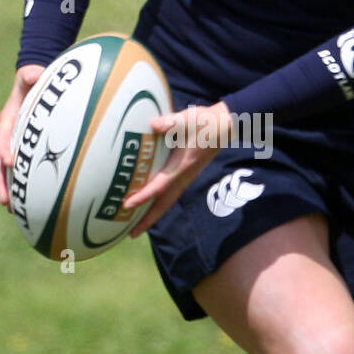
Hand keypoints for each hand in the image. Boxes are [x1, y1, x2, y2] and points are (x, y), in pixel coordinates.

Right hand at [0, 64, 44, 207]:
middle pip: (1, 163)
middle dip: (2, 182)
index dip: (4, 149)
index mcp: (8, 119)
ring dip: (9, 190)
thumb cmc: (33, 80)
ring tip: (12, 210)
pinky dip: (24, 186)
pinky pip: (22, 171)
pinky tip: (30, 204)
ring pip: (9, 172)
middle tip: (5, 200)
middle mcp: (8, 136)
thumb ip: (30, 74)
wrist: (33, 84)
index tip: (11, 162)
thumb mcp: (30, 75)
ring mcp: (15, 145)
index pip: (3, 137)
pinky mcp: (24, 151)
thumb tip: (35, 73)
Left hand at [124, 101, 231, 236]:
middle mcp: (184, 176)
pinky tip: (149, 203)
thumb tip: (154, 125)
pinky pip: (170, 193)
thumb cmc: (206, 122)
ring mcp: (186, 177)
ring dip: (152, 214)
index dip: (143, 196)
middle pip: (164, 204)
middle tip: (132, 234)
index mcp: (182, 166)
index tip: (127, 205)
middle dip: (148, 220)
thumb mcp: (189, 119)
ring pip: (167, 201)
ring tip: (136, 226)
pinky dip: (158, 202)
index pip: (160, 186)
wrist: (226, 126)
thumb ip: (172, 122)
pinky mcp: (186, 174)